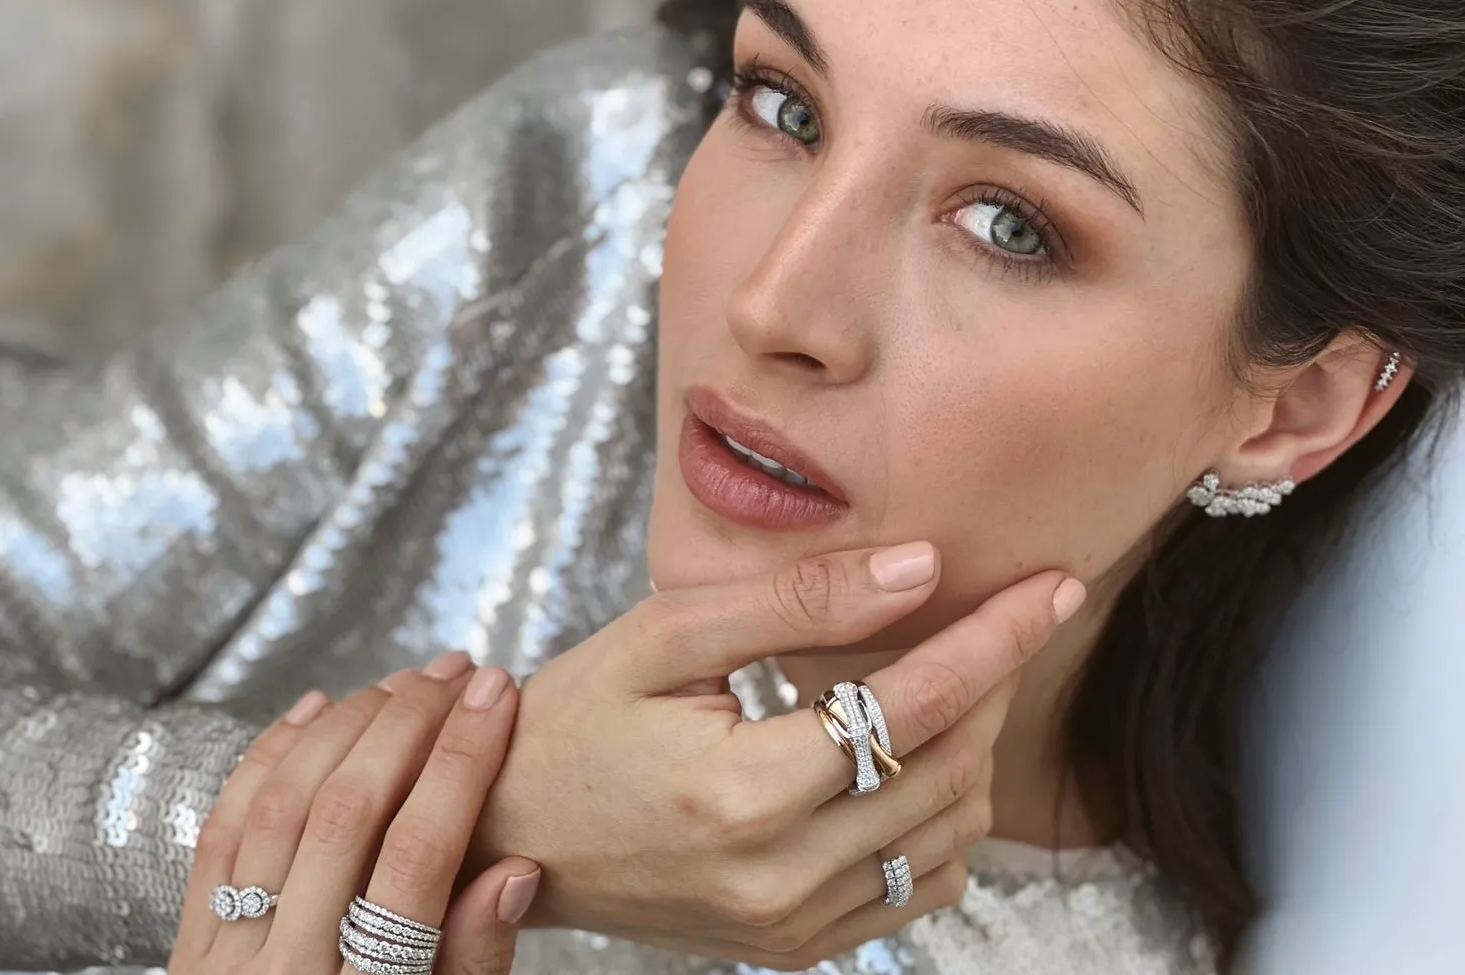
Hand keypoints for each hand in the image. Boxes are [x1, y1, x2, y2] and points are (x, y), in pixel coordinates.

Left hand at [169, 654, 539, 974]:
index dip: (464, 763)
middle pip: (347, 809)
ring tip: (405, 682)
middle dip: (412, 723)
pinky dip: (268, 756)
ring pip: (282, 801)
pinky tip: (313, 711)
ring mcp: (222, 954)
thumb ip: (471, 966)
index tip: (499, 698)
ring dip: (349, 724)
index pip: (418, 855)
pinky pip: (223, 826)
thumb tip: (514, 869)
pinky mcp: (188, 944)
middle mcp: (281, 969)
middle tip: (460, 670)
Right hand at [475, 542, 1081, 969]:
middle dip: (992, 683)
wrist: (509, 835)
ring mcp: (791, 926)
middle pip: (949, 771)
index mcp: (744, 793)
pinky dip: (942, 823)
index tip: (1052, 585)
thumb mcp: (665, 636)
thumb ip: (797, 602)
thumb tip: (920, 569)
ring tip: (950, 681)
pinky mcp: (794, 948)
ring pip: (950, 836)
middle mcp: (780, 877)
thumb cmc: (570, 721)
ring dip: (972, 749)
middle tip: (999, 618)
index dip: (995, 637)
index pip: (915, 706)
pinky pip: (918, 891)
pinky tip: (910, 764)